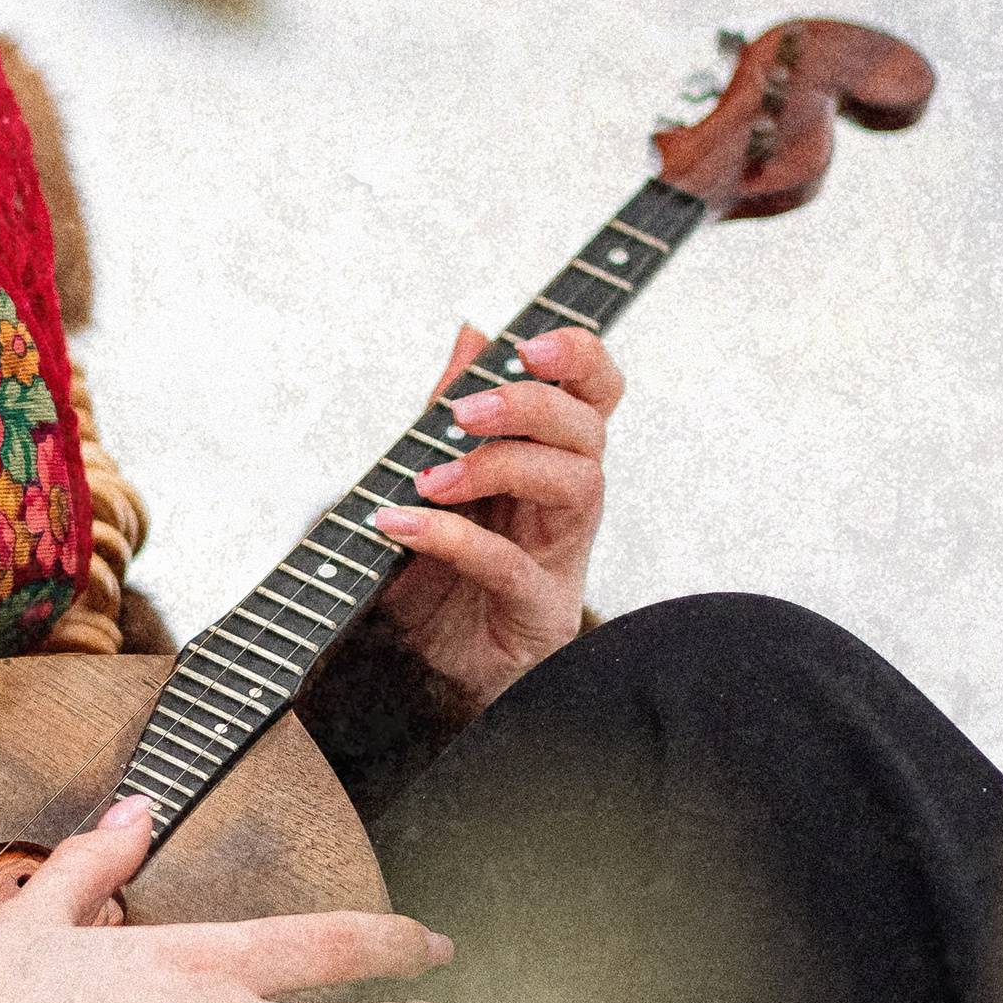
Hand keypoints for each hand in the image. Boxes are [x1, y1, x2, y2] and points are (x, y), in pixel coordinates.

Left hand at [370, 323, 619, 713]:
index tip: (527, 343)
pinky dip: (456, 539)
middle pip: (588, 432)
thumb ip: (453, 411)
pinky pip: (513, 566)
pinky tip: (406, 525)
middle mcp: (568, 503)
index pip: (596, 393)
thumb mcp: (438, 479)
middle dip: (530, 405)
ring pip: (577, 485)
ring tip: (429, 477)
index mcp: (551, 460)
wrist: (432, 670)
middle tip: (463, 411)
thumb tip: (472, 332)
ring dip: (500, 466)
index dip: (579, 357)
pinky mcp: (540, 611)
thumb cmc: (447, 573)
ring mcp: (562, 557)